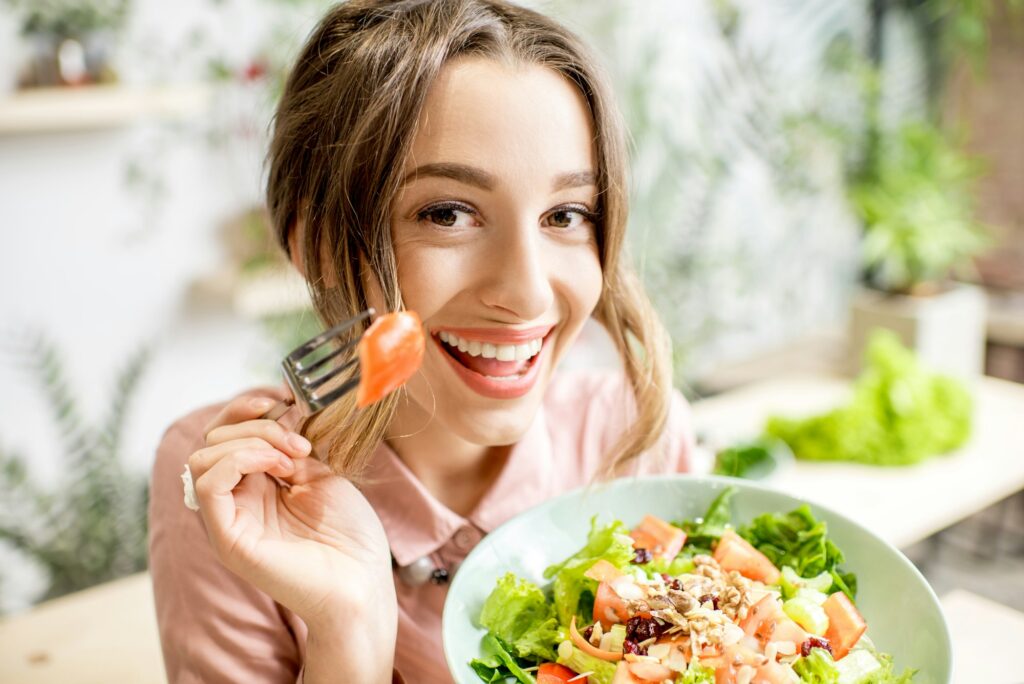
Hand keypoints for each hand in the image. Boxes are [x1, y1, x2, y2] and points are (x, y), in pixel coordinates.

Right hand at [188, 394, 395, 635]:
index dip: (246, 407)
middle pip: (212, 439)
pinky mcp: (228, 538)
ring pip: (202, 457)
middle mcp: (236, 501)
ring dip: (250, 442)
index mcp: (255, 485)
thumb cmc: (349, 535)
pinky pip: (207, 485)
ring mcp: (228, 520)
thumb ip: (290, 445)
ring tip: (292, 459)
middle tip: (300, 445)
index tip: (283, 399)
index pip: (225, 432)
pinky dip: (240, 460)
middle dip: (258, 425)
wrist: (362, 580)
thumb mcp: (320, 473)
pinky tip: (279, 468)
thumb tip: (276, 408)